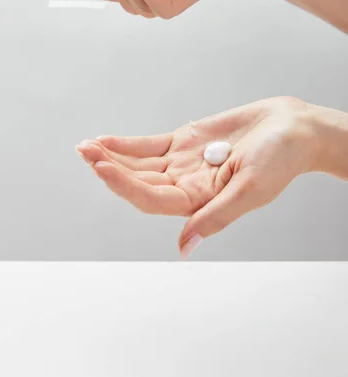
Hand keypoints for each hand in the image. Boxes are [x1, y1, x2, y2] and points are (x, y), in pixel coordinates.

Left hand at [76, 97, 315, 257]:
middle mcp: (187, 186)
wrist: (292, 129)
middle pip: (139, 182)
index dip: (125, 184)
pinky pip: (149, 146)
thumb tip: (185, 247)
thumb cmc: (281, 160)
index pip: (153, 198)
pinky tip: (105, 140)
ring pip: (139, 164)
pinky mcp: (185, 143)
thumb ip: (216, 216)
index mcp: (201, 202)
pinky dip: (127, 144)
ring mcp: (183, 164)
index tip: (102, 166)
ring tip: (86, 146)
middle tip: (85, 152)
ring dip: (112, 156)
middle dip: (110, 168)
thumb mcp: (251, 189)